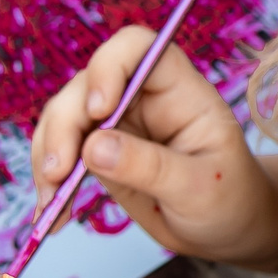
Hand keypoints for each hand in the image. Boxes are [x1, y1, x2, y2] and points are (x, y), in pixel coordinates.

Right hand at [29, 28, 277, 268]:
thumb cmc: (230, 199)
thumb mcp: (200, 187)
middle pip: (86, 85)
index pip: (138, 48)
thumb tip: (92, 148)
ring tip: (51, 199)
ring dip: (48, 153)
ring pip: (64, 116)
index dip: (109, 66)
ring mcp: (117, 124)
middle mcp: (143, 98)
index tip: (99, 110)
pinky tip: (53, 213)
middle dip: (65, 124)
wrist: (229, 228)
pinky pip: (61, 153)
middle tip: (59, 172)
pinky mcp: (98, 152)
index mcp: (180, 90)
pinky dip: (49, 180)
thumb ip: (150, 167)